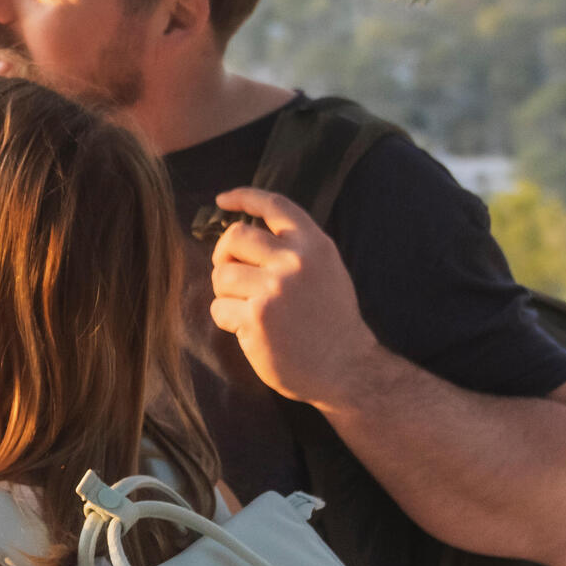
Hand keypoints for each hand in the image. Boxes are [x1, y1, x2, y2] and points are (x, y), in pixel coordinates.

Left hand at [207, 188, 384, 408]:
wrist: (346, 368)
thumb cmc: (330, 321)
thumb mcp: (325, 270)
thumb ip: (294, 248)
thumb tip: (244, 233)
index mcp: (314, 244)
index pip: (274, 205)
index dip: (244, 197)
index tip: (222, 200)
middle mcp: (295, 260)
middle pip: (234, 237)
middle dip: (224, 255)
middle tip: (231, 275)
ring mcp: (275, 288)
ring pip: (220, 275)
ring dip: (225, 293)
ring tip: (247, 309)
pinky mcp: (257, 317)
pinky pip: (218, 308)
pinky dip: (226, 320)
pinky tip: (249, 331)